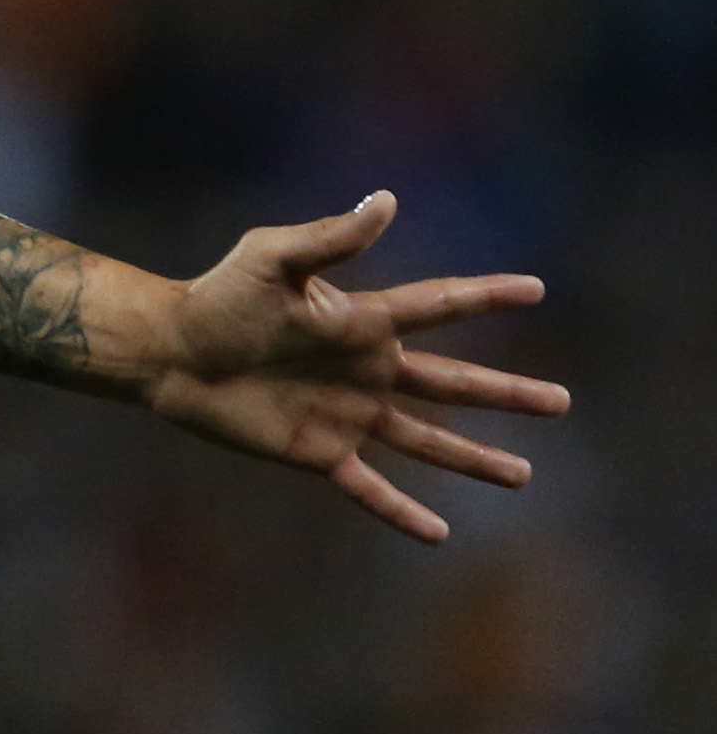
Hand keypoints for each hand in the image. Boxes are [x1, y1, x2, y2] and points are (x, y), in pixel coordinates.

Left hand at [141, 191, 567, 543]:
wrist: (171, 351)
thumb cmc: (218, 297)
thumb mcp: (273, 258)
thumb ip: (331, 238)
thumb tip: (385, 199)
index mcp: (363, 323)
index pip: (439, 307)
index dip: (485, 298)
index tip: (536, 289)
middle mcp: (366, 370)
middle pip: (453, 384)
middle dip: (507, 394)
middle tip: (562, 402)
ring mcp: (346, 413)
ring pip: (426, 440)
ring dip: (473, 459)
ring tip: (522, 476)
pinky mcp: (317, 451)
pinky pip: (368, 488)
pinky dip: (401, 511)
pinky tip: (437, 533)